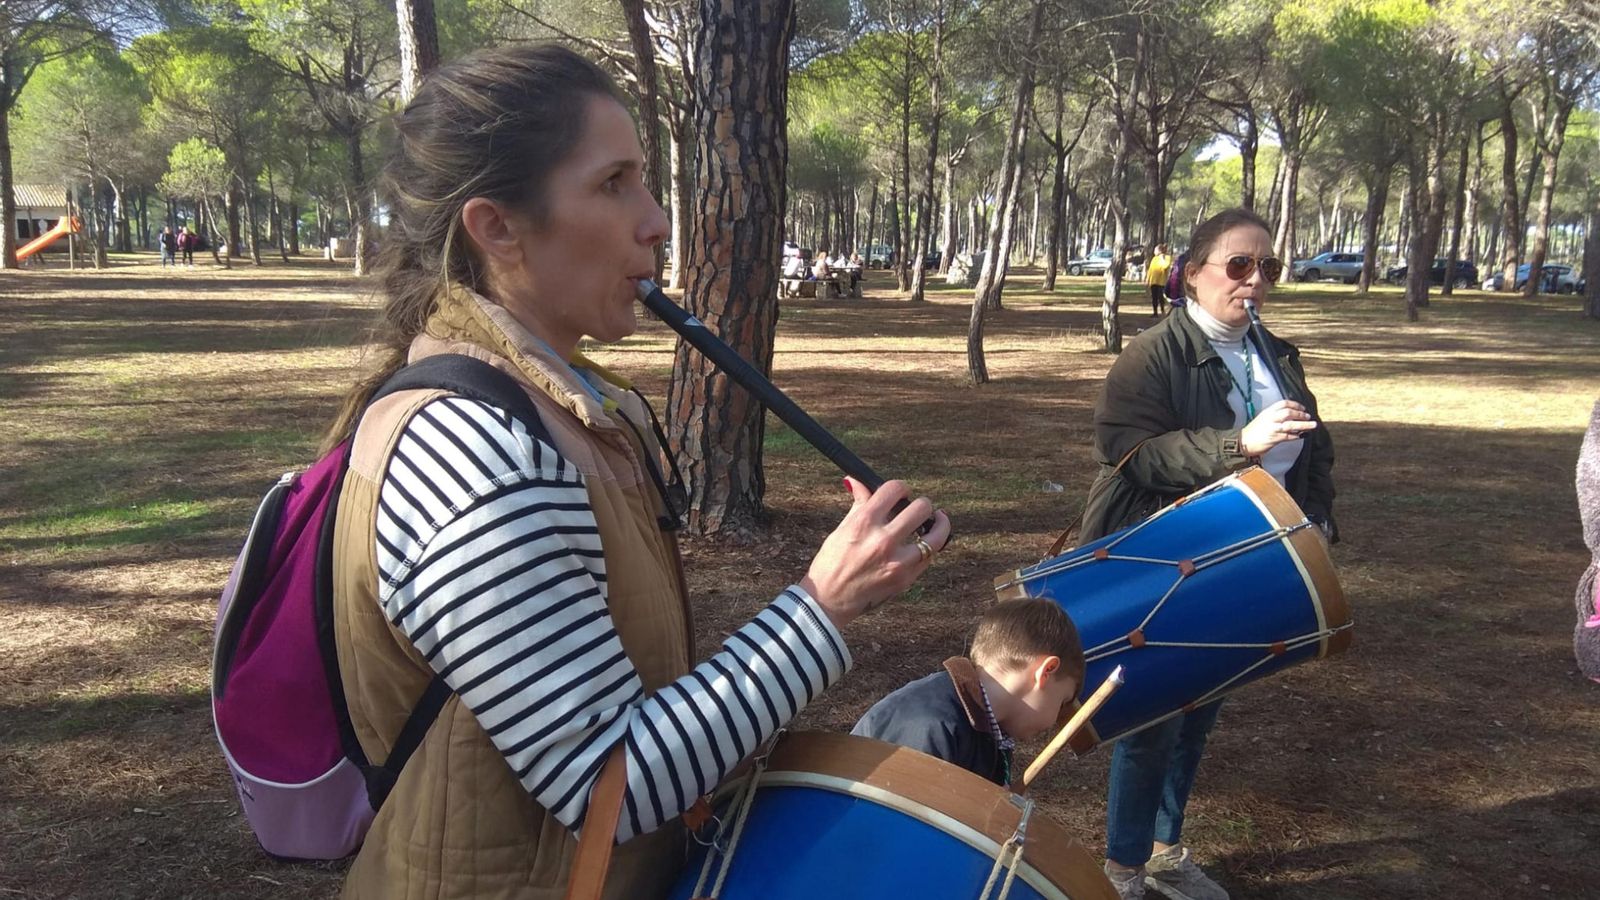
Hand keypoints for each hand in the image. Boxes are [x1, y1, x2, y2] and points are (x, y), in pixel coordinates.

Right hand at [800, 478, 951, 629]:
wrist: (828, 600)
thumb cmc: (831, 562)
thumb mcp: (842, 528)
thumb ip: (859, 503)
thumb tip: (856, 480)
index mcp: (864, 523)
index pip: (894, 489)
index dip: (900, 488)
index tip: (901, 493)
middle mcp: (882, 540)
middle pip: (921, 508)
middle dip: (922, 504)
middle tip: (918, 509)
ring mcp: (897, 562)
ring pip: (936, 536)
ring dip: (938, 525)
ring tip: (937, 521)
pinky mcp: (905, 579)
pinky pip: (928, 557)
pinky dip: (928, 548)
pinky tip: (923, 544)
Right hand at [1240, 399, 1316, 456]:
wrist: (1243, 442)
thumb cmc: (1253, 432)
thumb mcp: (1263, 419)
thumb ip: (1274, 417)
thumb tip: (1290, 417)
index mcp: (1267, 412)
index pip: (1283, 404)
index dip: (1295, 405)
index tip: (1303, 408)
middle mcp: (1270, 418)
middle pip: (1288, 412)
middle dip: (1300, 414)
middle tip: (1308, 417)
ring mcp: (1272, 428)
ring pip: (1291, 425)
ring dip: (1304, 425)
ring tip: (1313, 425)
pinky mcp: (1274, 438)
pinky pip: (1289, 436)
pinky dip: (1297, 436)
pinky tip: (1302, 436)